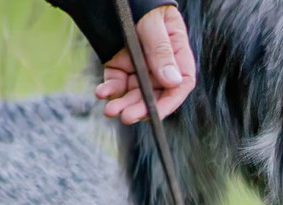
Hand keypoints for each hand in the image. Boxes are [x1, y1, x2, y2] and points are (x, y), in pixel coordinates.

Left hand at [95, 5, 195, 124]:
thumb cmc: (142, 4)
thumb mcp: (153, 24)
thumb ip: (161, 51)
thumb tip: (173, 82)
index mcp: (176, 53)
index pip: (180, 84)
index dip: (170, 102)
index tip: (156, 113)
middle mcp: (159, 64)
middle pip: (155, 94)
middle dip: (141, 108)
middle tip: (127, 116)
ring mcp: (139, 66)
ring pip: (134, 93)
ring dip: (123, 104)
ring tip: (111, 110)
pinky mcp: (120, 65)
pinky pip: (116, 83)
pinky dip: (109, 90)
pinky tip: (102, 93)